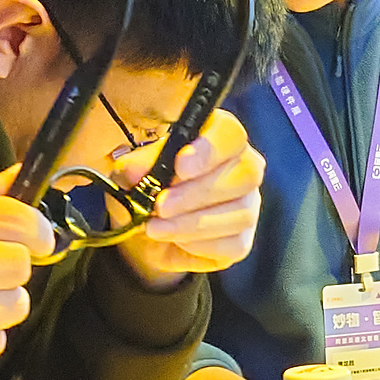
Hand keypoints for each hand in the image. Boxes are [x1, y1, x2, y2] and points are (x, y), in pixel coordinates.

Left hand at [110, 109, 264, 286]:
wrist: (143, 234)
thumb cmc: (143, 191)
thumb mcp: (131, 172)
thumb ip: (137, 165)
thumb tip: (135, 170)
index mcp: (217, 138)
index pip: (231, 134)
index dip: (210, 149)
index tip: (181, 166)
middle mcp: (242, 167)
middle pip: (245, 174)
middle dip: (198, 192)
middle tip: (161, 206)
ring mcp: (248, 205)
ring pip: (241, 213)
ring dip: (193, 223)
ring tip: (156, 228)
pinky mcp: (242, 240)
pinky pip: (234, 244)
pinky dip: (200, 245)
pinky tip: (176, 242)